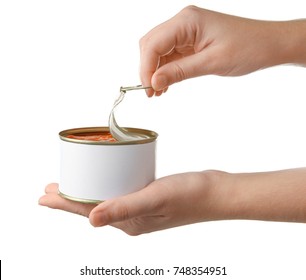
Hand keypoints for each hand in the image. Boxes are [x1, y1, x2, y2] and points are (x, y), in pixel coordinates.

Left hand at [39, 171, 225, 234]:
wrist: (215, 192)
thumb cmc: (190, 196)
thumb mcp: (155, 198)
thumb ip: (124, 208)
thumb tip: (90, 220)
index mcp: (129, 223)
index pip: (89, 212)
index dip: (65, 203)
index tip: (44, 196)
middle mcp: (132, 218)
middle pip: (93, 205)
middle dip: (71, 197)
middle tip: (52, 188)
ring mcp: (141, 207)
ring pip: (106, 197)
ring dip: (88, 189)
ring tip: (74, 181)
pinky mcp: (149, 196)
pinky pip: (121, 189)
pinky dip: (108, 182)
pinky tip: (106, 175)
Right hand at [139, 5, 305, 95]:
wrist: (269, 44)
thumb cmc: (248, 48)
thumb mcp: (211, 63)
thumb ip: (179, 71)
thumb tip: (154, 82)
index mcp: (187, 21)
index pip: (153, 44)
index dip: (146, 68)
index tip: (148, 88)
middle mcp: (184, 22)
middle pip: (151, 44)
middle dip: (148, 69)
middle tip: (152, 92)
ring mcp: (187, 30)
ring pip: (158, 50)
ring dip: (155, 70)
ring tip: (159, 91)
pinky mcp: (191, 40)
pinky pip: (170, 54)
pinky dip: (165, 69)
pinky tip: (167, 83)